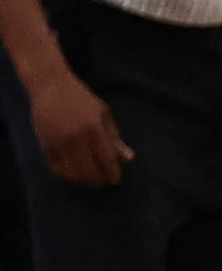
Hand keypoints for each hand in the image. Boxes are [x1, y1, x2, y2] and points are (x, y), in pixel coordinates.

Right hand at [18, 62, 124, 188]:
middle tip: (104, 183)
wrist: (51, 87)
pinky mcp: (44, 144)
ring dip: (82, 180)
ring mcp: (58, 141)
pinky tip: (74, 173)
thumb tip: (129, 159)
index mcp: (93, 127)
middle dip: (98, 181)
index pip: (106, 158)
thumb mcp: (103, 114)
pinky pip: (56, 168)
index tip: (117, 182)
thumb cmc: (82, 100)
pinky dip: (66, 174)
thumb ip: (115, 138)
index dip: (113, 173)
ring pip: (71, 173)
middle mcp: (75, 136)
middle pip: (88, 170)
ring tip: (90, 179)